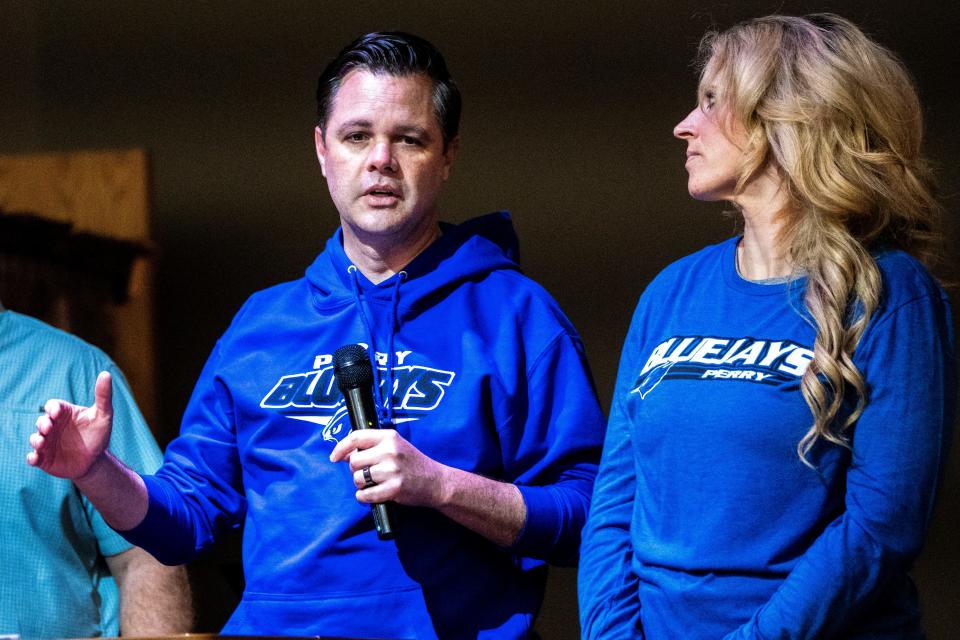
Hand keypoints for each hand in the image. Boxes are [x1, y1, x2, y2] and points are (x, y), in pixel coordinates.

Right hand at [27, 371, 114, 479]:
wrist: (96, 460)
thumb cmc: (98, 434)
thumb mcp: (104, 415)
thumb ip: (103, 396)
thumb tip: (106, 374)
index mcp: (64, 413)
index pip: (52, 406)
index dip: (52, 408)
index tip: (56, 412)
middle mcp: (52, 427)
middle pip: (41, 421)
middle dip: (42, 423)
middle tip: (48, 428)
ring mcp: (47, 443)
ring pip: (35, 439)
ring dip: (35, 440)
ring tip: (41, 442)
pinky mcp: (44, 459)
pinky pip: (33, 458)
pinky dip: (32, 458)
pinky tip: (35, 458)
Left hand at [329, 429, 449, 507]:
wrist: (436, 481)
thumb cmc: (412, 464)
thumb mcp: (395, 447)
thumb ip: (372, 447)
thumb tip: (344, 454)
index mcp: (390, 437)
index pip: (356, 437)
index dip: (341, 447)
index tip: (334, 457)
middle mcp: (390, 451)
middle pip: (354, 461)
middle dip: (356, 471)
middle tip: (367, 474)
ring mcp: (392, 470)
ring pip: (358, 479)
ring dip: (361, 485)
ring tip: (374, 484)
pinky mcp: (394, 489)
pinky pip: (365, 495)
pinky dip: (365, 498)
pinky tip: (374, 495)